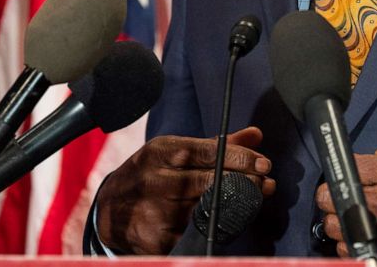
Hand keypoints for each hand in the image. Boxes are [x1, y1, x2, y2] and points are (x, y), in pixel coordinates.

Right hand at [95, 126, 274, 254]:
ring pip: (206, 210)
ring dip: (237, 207)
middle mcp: (155, 180)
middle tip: (267, 184)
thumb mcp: (175, 151)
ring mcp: (154, 213)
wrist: (109, 209)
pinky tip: (232, 222)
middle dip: (245, 183)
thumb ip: (217, 145)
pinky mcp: (155, 241)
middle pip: (210, 182)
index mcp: (161, 151)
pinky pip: (195, 236)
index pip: (208, 152)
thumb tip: (256, 134)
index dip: (240, 158)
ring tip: (255, 201)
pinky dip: (217, 229)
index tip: (265, 163)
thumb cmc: (151, 174)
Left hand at [316, 147, 376, 264]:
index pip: (344, 170)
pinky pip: (349, 249)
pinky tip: (363, 238)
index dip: (338, 176)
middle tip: (342, 202)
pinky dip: (350, 245)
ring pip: (334, 228)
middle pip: (329, 199)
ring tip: (353, 222)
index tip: (339, 181)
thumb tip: (371, 158)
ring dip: (339, 225)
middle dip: (333, 200)